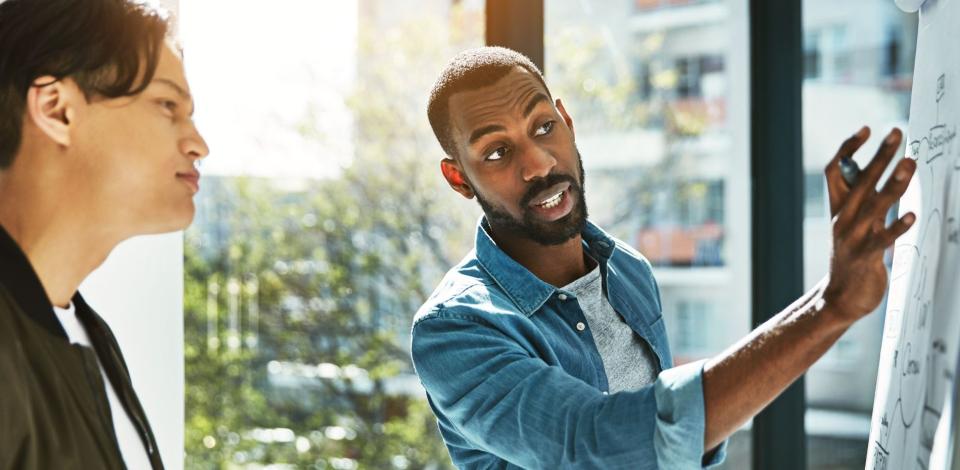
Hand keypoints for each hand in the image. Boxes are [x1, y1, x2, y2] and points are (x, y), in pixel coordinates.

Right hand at [822, 126, 916, 323]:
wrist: (839, 298)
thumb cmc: (851, 259)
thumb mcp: (854, 226)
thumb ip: (865, 204)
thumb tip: (884, 176)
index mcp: (837, 208)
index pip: (835, 170)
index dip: (847, 148)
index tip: (865, 130)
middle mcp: (843, 218)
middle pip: (859, 180)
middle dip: (880, 155)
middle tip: (896, 133)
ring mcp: (852, 237)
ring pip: (874, 204)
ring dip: (893, 184)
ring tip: (909, 164)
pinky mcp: (865, 257)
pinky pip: (883, 238)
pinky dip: (897, 227)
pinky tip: (912, 217)